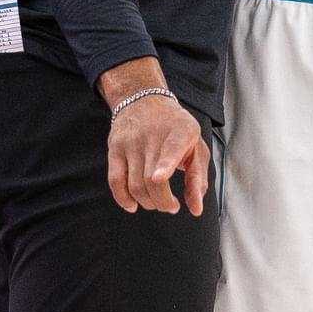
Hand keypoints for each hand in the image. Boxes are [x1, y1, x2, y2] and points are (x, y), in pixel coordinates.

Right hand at [99, 59, 207, 214]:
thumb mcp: (195, 147)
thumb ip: (197, 178)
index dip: (165, 164)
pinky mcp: (115, 149)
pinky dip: (123, 200)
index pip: (172, 148)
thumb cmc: (177, 131)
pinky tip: (134, 205)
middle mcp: (153, 135)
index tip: (159, 177)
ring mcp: (131, 142)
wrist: (145, 101)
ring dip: (147, 203)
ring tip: (157, 202)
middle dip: (163, 202)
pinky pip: (115, 182)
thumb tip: (196, 210)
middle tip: (171, 206)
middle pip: (152, 180)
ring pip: (135, 185)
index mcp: (180, 131)